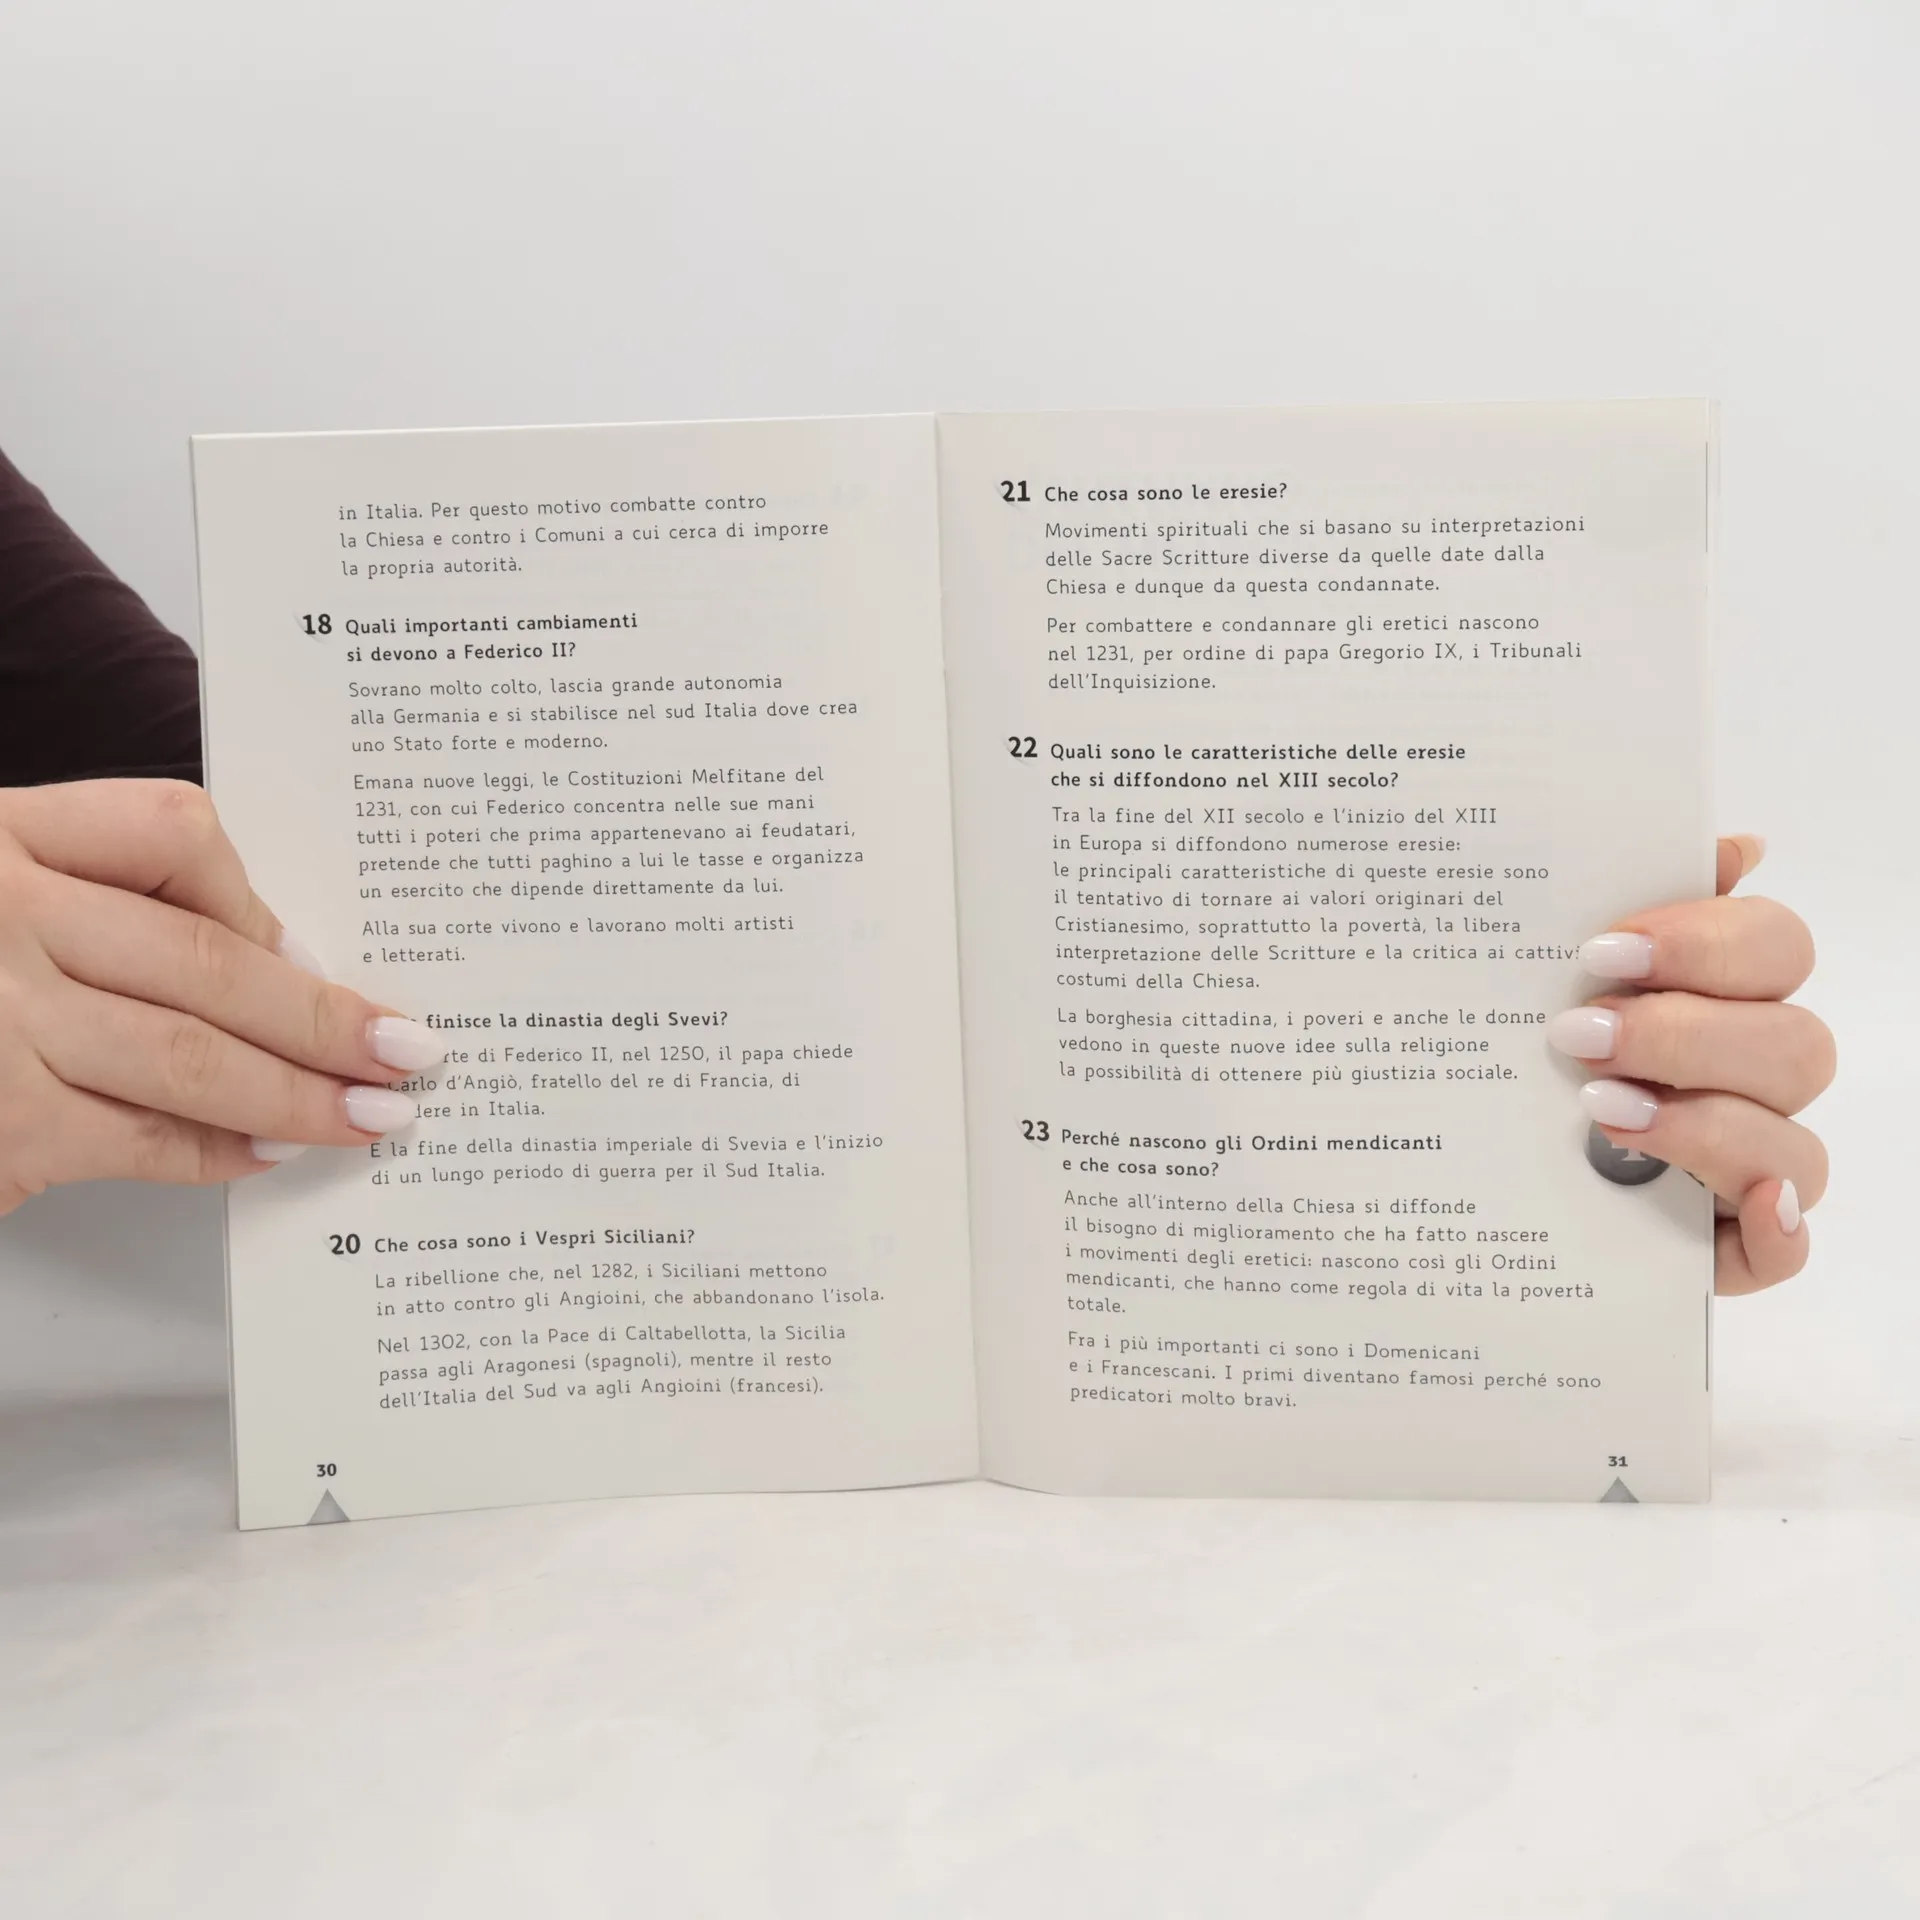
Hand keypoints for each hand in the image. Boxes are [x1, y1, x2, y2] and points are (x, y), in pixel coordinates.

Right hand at [0, 780, 442, 1215]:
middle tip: (408, 1047)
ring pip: (188, 1051)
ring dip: (297, 1093)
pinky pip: (134, 1136)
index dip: (257, 896)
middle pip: (206, 956)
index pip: (169, 828)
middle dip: (322, 1014)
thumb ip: (92, 904)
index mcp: (0, 836)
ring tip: (373, 1116)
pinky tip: (264, 1156)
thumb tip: (263, 961)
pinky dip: (210, 1152)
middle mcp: (0, 915)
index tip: (312, 949)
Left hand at [1548, 835, 1832, 1294]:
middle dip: (1686, 1036)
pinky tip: (1749, 1208)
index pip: (1776, 948)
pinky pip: (1788, 1249)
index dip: (1703, 942)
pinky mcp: (1731, 1248)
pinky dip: (1779, 1229)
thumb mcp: (1544, 979)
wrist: (1466, 1174)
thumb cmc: (1521, 1058)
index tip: (1601, 950)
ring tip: (1599, 1111)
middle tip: (1579, 1035)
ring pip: (1796, 1146)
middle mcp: (1753, 1082)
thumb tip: (1733, 847)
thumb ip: (1618, 902)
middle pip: (1796, 1044)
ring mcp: (1751, 1168)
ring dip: (1705, 1125)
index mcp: (1726, 1000)